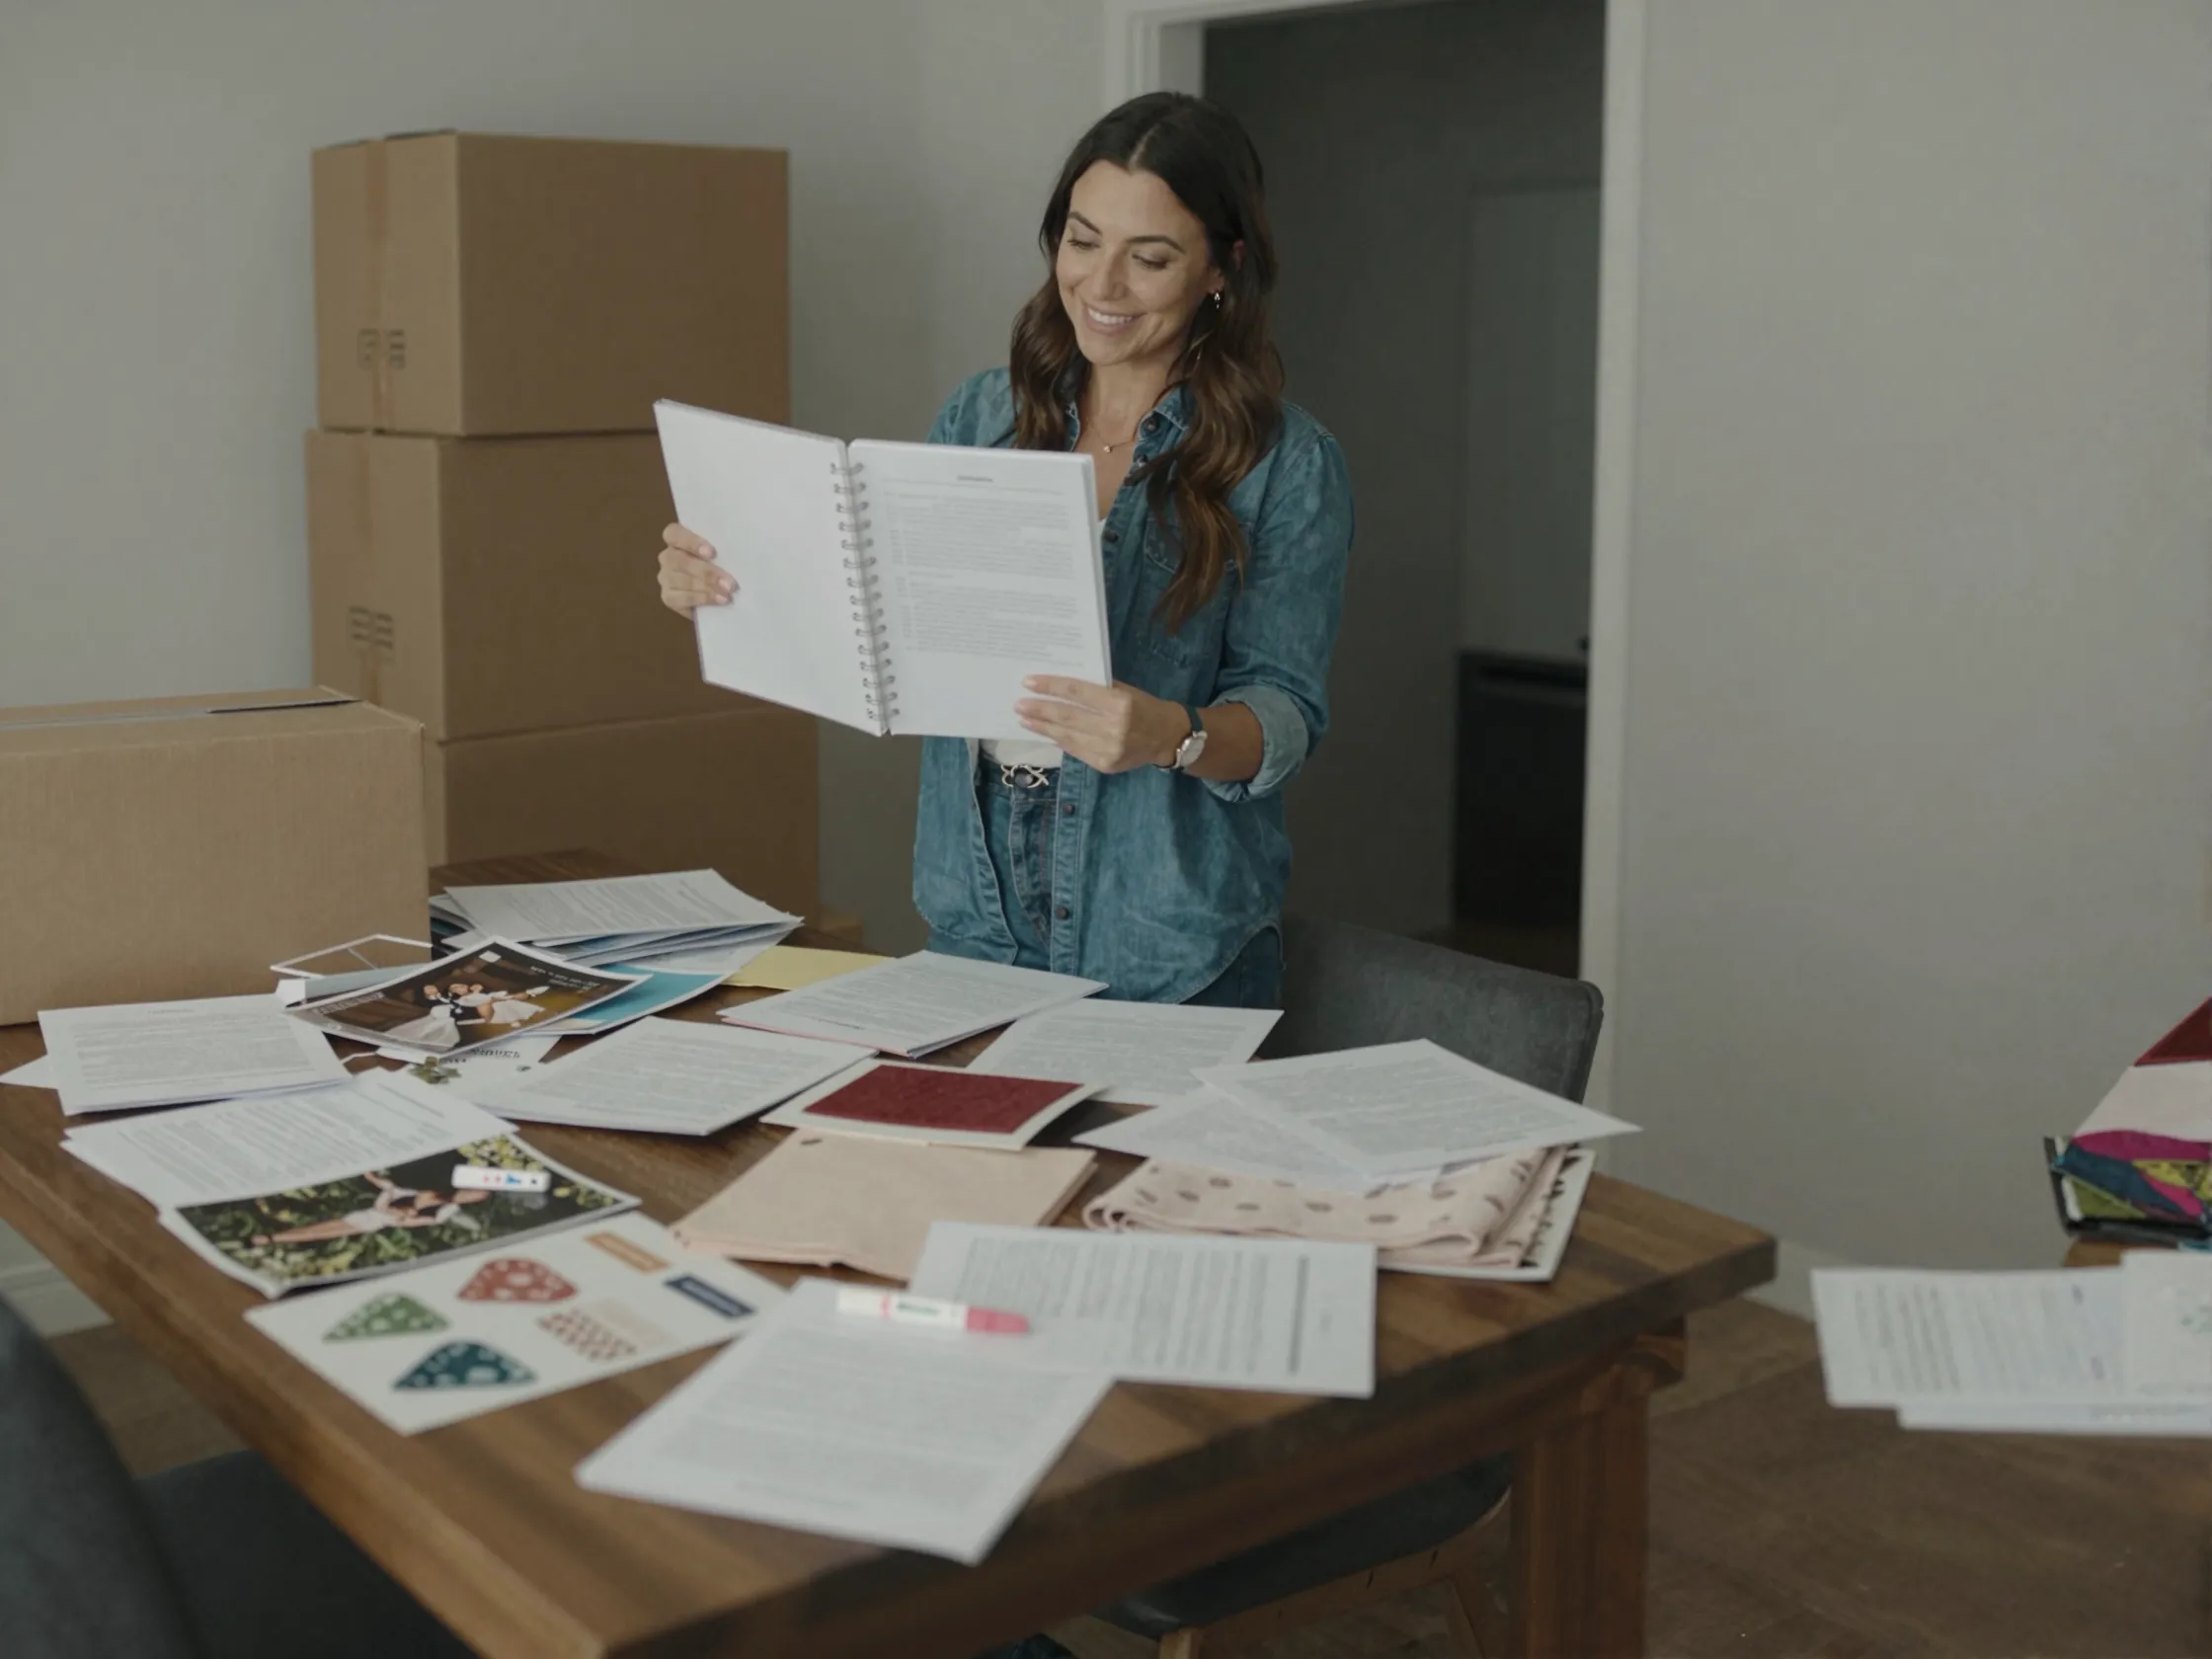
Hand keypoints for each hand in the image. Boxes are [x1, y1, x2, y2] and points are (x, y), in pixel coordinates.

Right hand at [657, 523, 733, 615]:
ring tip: (727, 594)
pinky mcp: (668, 597)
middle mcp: (668, 556)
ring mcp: (666, 577)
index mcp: (678, 539)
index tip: (712, 553)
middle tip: (729, 583)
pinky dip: (701, 599)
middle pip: (678, 560)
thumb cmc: (723, 566)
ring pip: (680, 580)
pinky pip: (681, 598)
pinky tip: (718, 600)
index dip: (691, 542)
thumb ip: (722, 550)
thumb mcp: (723, 555)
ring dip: (707, 588)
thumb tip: (739, 550)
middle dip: (705, 572)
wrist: (717, 597)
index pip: (673, 533)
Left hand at [1015, 677, 1188, 772]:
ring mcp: (1108, 749)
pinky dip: (1059, 741)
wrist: (1168, 737)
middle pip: (1067, 716)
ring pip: (1067, 736)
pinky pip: (1075, 751)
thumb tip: (1060, 687)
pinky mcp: (1105, 765)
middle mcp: (1114, 727)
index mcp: (1120, 703)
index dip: (1051, 687)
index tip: (1029, 682)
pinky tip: (1046, 734)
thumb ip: (1097, 689)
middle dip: (1039, 710)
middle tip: (1019, 704)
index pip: (1077, 692)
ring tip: (1025, 720)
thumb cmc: (1144, 707)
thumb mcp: (1125, 690)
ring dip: (1043, 728)